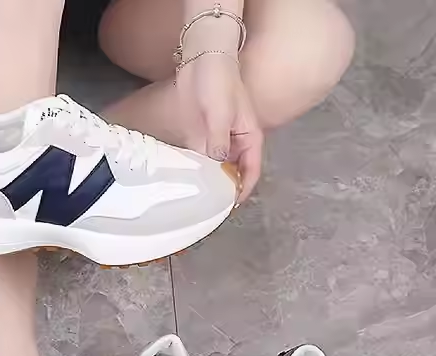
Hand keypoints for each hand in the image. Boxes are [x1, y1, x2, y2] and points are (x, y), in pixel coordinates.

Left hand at [176, 54, 262, 201]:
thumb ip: (219, 142)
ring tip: (200, 200)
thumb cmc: (219, 84)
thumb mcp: (221, 114)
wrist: (201, 61)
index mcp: (250, 137)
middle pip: (236, 173)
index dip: (245, 189)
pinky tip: (189, 182)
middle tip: (213, 208)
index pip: (252, 170)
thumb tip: (217, 165)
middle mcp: (236, 143)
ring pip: (219, 169)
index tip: (232, 205)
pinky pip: (202, 160)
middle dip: (227, 190)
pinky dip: (198, 171)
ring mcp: (219, 141)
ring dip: (212, 182)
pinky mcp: (202, 137)